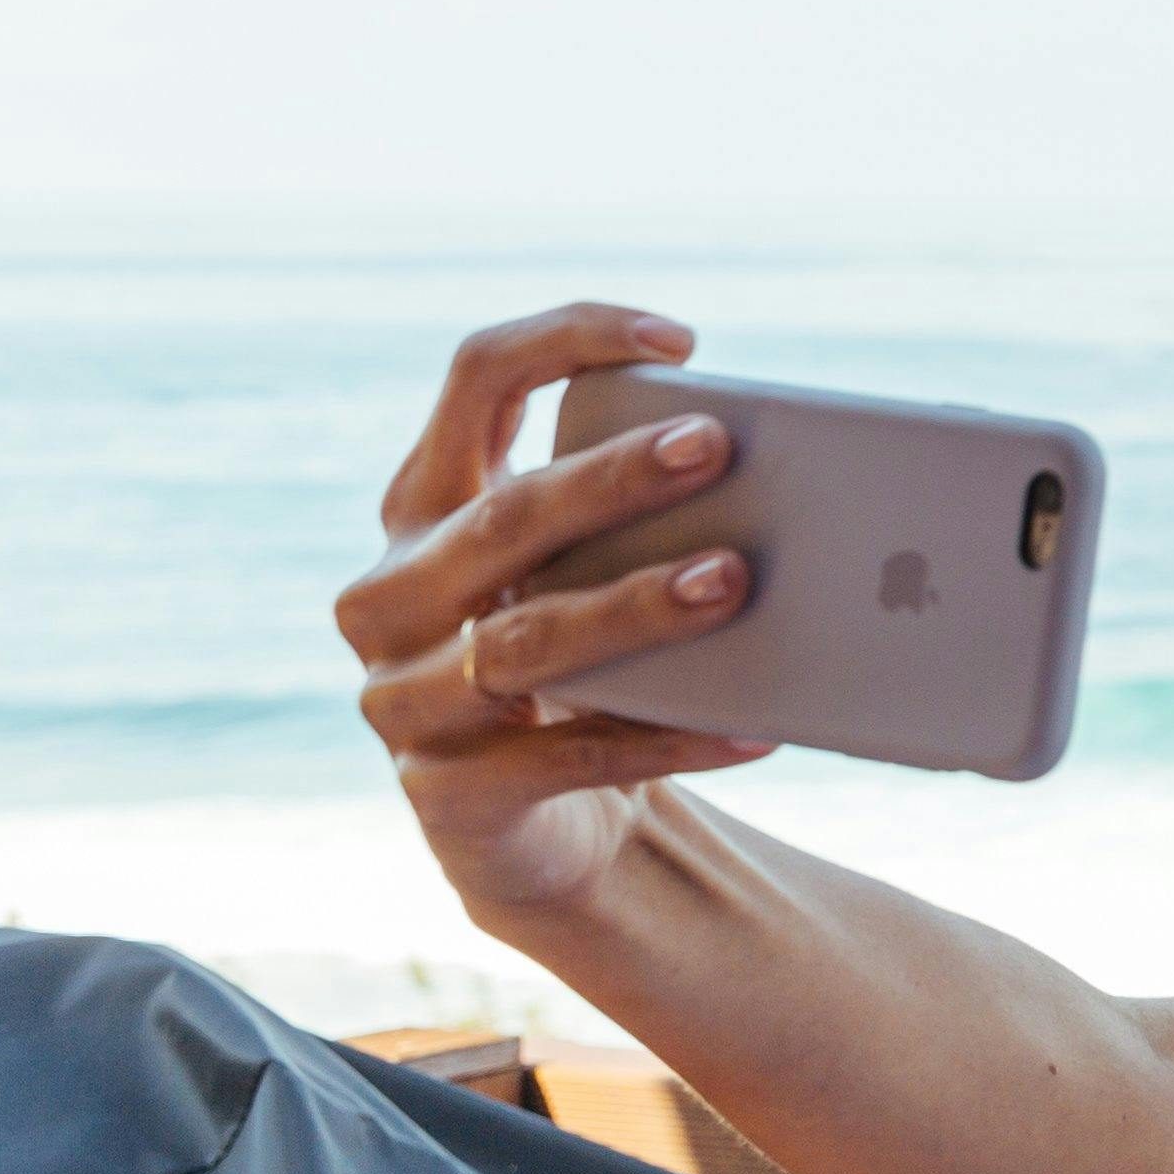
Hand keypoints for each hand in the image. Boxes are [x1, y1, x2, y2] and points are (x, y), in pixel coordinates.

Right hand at [335, 306, 776, 916]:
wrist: (542, 832)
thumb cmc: (584, 670)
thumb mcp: (588, 580)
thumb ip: (634, 523)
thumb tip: (782, 476)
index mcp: (427, 506)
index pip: (475, 380)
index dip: (567, 341)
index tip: (679, 342)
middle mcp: (391, 592)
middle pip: (505, 513)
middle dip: (613, 478)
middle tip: (717, 446)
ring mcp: (402, 697)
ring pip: (526, 639)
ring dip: (636, 605)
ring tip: (735, 578)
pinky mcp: (445, 793)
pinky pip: (569, 758)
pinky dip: (669, 738)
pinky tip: (757, 728)